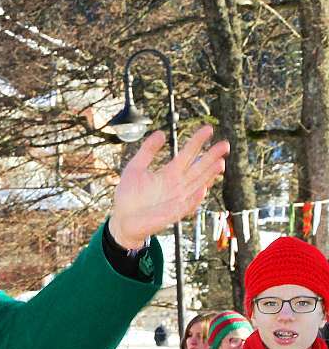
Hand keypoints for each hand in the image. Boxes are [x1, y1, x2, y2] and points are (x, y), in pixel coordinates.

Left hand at [108, 125, 228, 249]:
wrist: (123, 219)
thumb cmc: (130, 194)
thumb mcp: (136, 167)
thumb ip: (148, 151)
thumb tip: (161, 133)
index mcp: (169, 173)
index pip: (187, 154)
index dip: (198, 141)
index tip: (209, 129)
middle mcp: (178, 184)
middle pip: (198, 168)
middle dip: (211, 157)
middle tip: (225, 144)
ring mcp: (178, 199)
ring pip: (197, 184)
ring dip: (209, 175)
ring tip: (220, 163)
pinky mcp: (173, 213)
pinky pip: (187, 205)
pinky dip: (195, 198)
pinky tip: (203, 188)